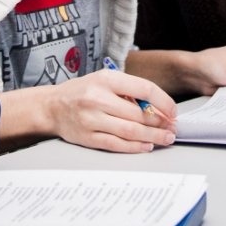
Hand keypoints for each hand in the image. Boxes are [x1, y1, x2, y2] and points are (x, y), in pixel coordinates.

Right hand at [43, 70, 177, 153]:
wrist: (51, 107)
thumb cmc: (83, 92)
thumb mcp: (104, 80)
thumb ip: (129, 90)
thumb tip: (159, 108)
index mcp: (106, 79)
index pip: (144, 89)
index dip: (164, 101)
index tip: (173, 111)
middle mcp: (98, 98)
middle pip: (139, 114)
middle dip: (161, 123)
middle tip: (173, 128)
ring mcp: (91, 119)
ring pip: (130, 131)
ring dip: (153, 137)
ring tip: (166, 138)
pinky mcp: (87, 137)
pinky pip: (117, 144)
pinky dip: (135, 147)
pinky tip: (147, 146)